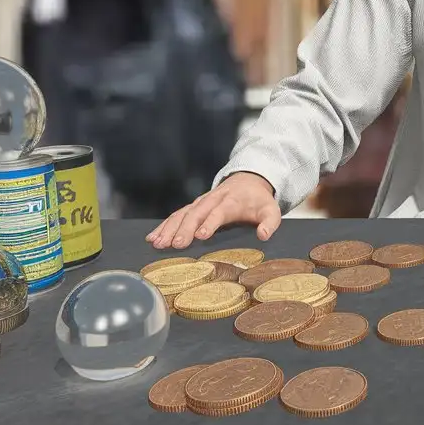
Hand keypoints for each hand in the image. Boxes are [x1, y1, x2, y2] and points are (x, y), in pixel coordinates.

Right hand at [146, 172, 282, 248]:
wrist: (249, 180)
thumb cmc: (259, 200)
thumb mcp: (271, 210)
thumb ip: (270, 222)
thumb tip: (263, 235)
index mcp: (231, 201)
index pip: (219, 212)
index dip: (210, 223)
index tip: (201, 235)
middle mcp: (213, 200)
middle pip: (196, 213)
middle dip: (184, 229)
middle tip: (174, 244)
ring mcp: (201, 202)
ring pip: (182, 214)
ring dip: (169, 228)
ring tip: (157, 243)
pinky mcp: (194, 206)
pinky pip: (176, 215)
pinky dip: (164, 225)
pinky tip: (152, 237)